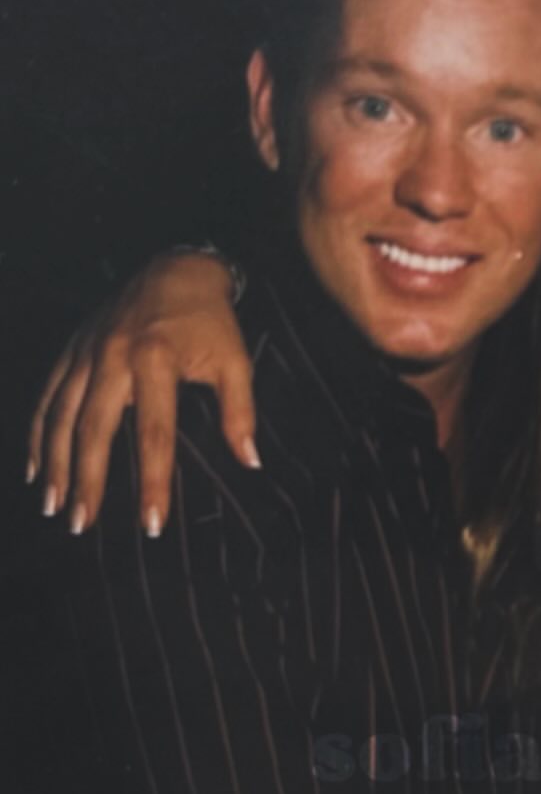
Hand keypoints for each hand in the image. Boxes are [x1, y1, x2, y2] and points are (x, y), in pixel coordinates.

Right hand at [27, 251, 258, 535]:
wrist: (176, 268)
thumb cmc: (211, 322)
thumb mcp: (236, 362)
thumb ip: (241, 412)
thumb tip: (251, 462)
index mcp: (156, 360)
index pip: (154, 434)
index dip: (152, 482)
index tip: (151, 523)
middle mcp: (113, 356)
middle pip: (93, 430)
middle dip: (87, 481)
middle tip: (82, 525)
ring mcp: (86, 352)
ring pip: (60, 415)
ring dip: (54, 464)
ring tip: (54, 507)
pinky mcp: (71, 349)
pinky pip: (47, 396)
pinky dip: (38, 434)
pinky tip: (36, 467)